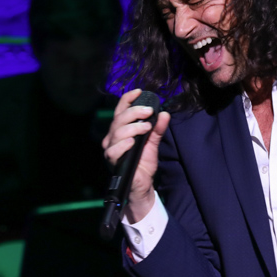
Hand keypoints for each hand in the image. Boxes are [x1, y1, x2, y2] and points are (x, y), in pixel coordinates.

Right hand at [102, 88, 171, 222]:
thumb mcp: (153, 143)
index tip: (139, 92)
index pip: (120, 110)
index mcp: (120, 130)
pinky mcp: (113, 161)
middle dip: (134, 112)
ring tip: (146, 127)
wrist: (143, 185)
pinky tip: (132, 142)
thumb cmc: (144, 164)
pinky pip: (114, 150)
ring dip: (132, 127)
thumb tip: (165, 114)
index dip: (127, 99)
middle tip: (149, 112)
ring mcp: (111, 149)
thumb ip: (158, 129)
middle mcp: (112, 137)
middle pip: (119, 118)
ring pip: (117, 132)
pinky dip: (123, 144)